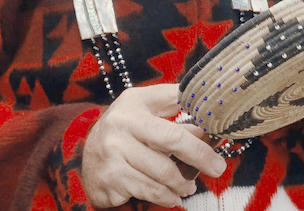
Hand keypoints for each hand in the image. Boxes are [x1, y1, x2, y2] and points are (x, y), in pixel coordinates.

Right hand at [81, 84, 226, 207]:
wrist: (86, 152)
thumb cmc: (126, 126)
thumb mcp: (147, 106)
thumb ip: (176, 108)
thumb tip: (208, 126)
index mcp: (133, 106)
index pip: (173, 132)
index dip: (200, 147)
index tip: (218, 156)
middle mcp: (119, 130)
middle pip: (169, 156)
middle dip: (198, 165)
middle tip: (216, 170)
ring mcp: (112, 157)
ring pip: (161, 179)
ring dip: (181, 185)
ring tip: (188, 185)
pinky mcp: (111, 180)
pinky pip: (148, 192)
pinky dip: (166, 197)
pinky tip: (172, 195)